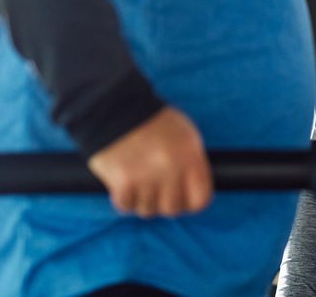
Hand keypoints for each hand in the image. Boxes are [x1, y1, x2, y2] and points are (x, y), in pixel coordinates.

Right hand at [87, 106, 212, 218]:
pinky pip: (126, 206)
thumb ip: (191, 162)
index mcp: (190, 156)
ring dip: (141, 200)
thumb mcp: (183, 133)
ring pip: (148, 210)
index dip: (190, 202)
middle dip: (163, 203)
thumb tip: (191, 188)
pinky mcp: (123, 183)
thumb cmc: (150, 118)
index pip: (200, 199)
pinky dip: (122, 199)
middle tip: (154, 190)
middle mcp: (172, 170)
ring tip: (136, 181)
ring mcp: (148, 178)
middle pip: (172, 209)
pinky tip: (121, 183)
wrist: (114, 105)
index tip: (181, 199)